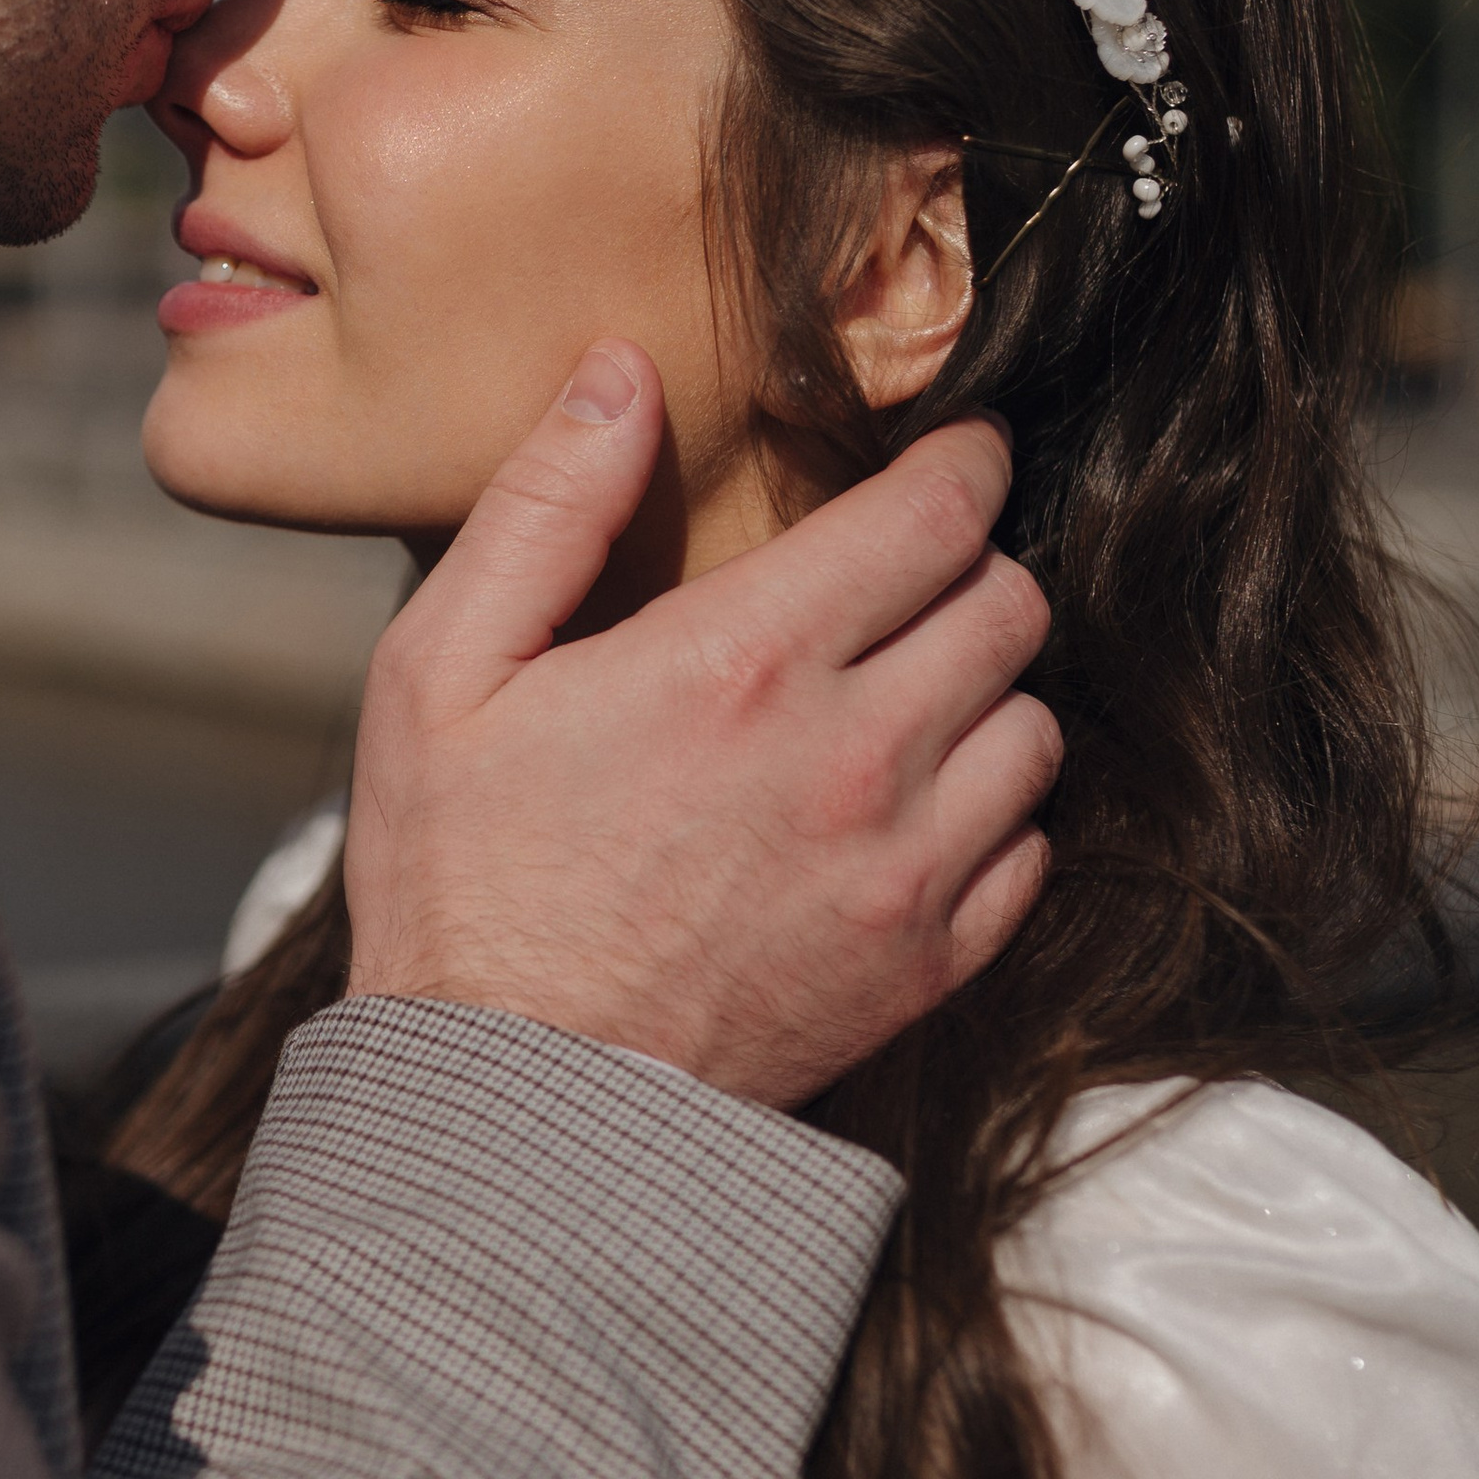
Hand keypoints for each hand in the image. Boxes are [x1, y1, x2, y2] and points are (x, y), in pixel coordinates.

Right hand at [343, 343, 1057, 1112]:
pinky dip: (991, 819)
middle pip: (1010, 606)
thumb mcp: (442, 670)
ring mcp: (906, 869)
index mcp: (745, 661)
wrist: (509, 1105)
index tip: (952, 459)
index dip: (960, 465)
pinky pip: (1028, 852)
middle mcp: (856, 754)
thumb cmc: (462, 886)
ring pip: (1035, 727)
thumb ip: (544, 505)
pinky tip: (906, 815)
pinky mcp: (926, 964)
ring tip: (902, 702)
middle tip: (910, 580)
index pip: (936, 513)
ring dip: (984, 697)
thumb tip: (620, 373)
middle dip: (970, 571)